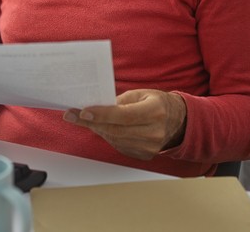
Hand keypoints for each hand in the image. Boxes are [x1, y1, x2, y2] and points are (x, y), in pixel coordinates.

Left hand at [62, 89, 186, 159]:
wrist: (177, 122)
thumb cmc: (157, 103)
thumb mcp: (141, 94)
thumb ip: (119, 101)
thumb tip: (96, 107)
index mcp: (155, 111)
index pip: (123, 115)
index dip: (101, 114)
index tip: (82, 112)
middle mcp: (154, 132)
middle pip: (115, 130)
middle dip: (91, 122)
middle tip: (72, 115)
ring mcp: (150, 147)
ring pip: (114, 139)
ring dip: (97, 129)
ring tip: (84, 119)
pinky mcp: (144, 155)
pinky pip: (119, 146)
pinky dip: (107, 136)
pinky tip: (101, 128)